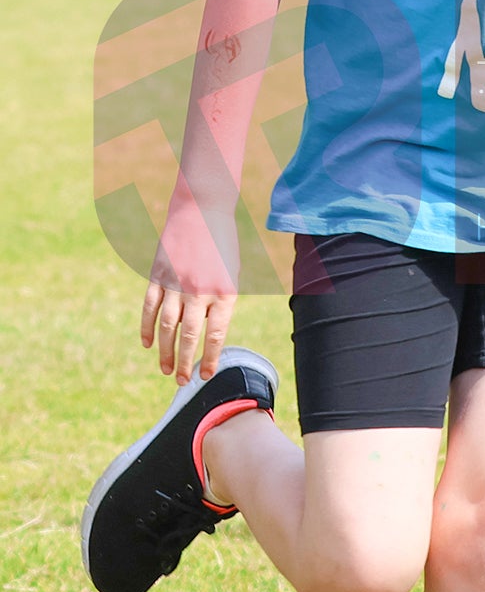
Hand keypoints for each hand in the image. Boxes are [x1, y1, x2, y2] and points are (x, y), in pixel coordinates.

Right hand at [140, 194, 239, 384]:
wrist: (202, 210)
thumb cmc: (222, 245)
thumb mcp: (231, 274)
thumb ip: (220, 303)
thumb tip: (206, 334)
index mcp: (224, 292)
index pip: (215, 335)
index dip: (209, 358)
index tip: (205, 375)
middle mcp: (199, 290)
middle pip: (188, 335)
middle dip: (184, 362)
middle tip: (181, 381)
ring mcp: (176, 283)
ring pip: (166, 325)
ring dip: (164, 350)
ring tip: (165, 369)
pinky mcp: (158, 275)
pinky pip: (149, 306)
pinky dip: (146, 327)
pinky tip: (147, 344)